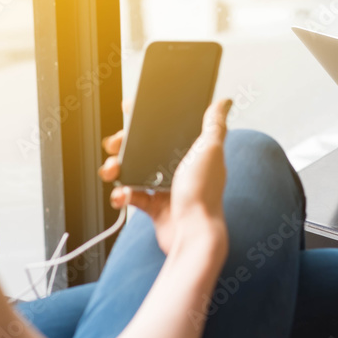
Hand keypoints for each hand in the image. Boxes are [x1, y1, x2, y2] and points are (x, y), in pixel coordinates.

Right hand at [98, 99, 231, 255]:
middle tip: (114, 145)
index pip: (167, 128)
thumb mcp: (210, 151)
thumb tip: (224, 101)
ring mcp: (167, 187)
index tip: (129, 111)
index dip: (147, 119)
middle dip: (125, 144)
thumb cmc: (203, 194)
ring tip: (112, 172)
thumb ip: (214, 125)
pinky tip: (122, 196)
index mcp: (192, 151)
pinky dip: (123, 195)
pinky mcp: (156, 207)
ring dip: (119, 169)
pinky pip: (133, 196)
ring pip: (135, 170)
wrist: (193, 235)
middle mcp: (180, 168)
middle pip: (146, 148)